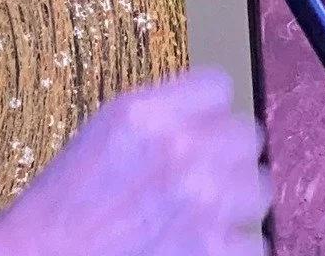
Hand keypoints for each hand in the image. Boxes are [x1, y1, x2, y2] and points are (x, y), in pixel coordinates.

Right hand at [0, 68, 271, 255]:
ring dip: (236, 197)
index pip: (218, 86)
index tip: (203, 123)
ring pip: (259, 185)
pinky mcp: (215, 250)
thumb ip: (156, 115)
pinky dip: (232, 245)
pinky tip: (198, 241)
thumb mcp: (103, 131)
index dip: (209, 108)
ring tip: (203, 208)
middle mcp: (177, 149)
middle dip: (226, 152)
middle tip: (203, 170)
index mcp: (143, 113)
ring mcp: (201, 202)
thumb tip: (204, 113)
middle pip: (247, 134)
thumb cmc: (65, 202)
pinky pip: (255, 239)